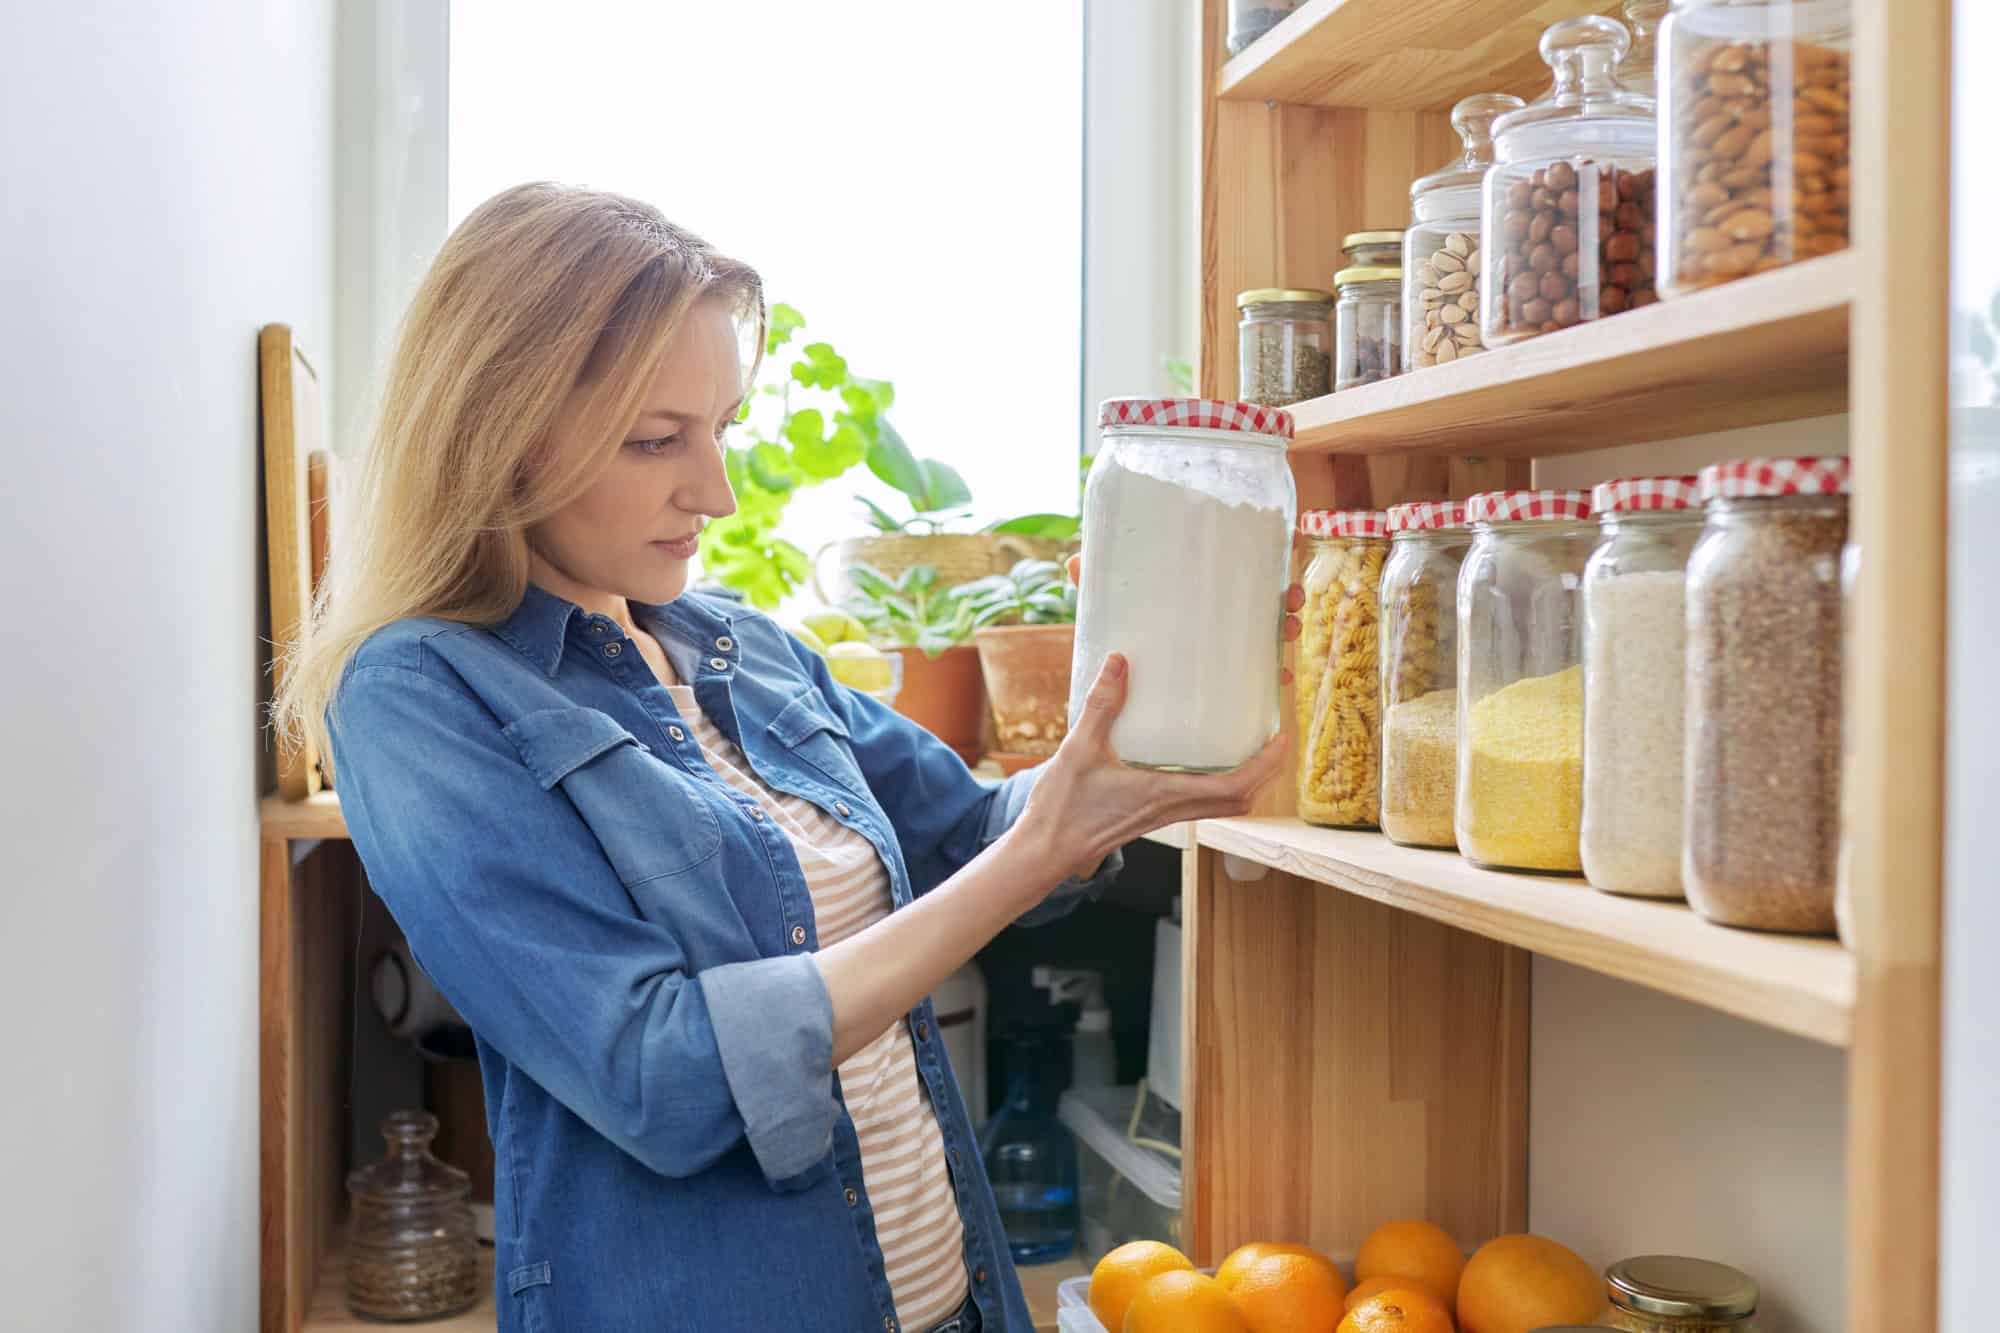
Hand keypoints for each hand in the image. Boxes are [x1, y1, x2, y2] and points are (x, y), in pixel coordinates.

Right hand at [1018, 654, 1287, 880]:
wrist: (1045, 851)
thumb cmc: (1062, 808)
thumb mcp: (1079, 748)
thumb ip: (1102, 705)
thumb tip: (1119, 662)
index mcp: (1164, 794)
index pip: (1235, 787)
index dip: (1266, 765)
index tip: (1282, 739)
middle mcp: (1172, 809)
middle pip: (1241, 801)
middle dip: (1267, 773)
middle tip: (1276, 740)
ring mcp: (1164, 816)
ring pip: (1224, 806)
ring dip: (1248, 782)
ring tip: (1251, 747)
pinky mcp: (1153, 817)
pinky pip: (1201, 804)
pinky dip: (1219, 785)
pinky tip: (1204, 760)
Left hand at [1065, 554, 1306, 684]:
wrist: (1100, 714)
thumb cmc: (1107, 637)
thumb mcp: (1101, 608)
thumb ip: (1091, 583)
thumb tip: (1075, 561)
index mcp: (1193, 584)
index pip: (1241, 556)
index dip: (1273, 544)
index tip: (1292, 536)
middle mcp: (1213, 611)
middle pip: (1264, 594)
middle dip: (1287, 593)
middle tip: (1292, 598)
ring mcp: (1219, 645)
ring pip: (1267, 632)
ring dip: (1286, 629)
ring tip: (1288, 633)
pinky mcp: (1219, 680)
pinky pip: (1253, 675)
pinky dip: (1269, 676)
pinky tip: (1278, 681)